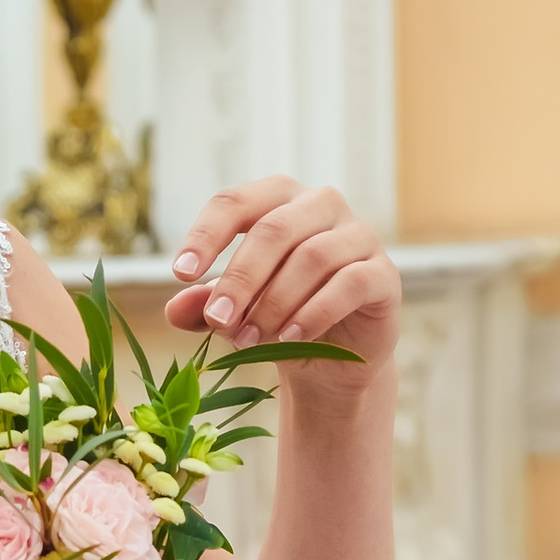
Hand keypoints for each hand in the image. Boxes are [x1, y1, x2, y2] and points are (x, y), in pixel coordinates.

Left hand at [163, 177, 399, 371]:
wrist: (332, 360)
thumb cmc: (276, 318)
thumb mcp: (235, 312)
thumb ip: (204, 306)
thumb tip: (175, 309)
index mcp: (277, 200)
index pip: (235, 202)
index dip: (206, 234)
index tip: (180, 273)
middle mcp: (320, 205)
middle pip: (274, 230)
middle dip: (240, 278)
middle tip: (218, 320)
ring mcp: (358, 236)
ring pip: (312, 256)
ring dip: (274, 302)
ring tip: (248, 339)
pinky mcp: (385, 274)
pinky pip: (350, 283)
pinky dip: (314, 313)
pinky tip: (290, 339)